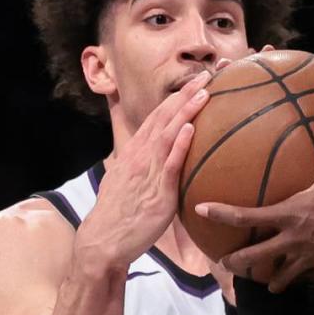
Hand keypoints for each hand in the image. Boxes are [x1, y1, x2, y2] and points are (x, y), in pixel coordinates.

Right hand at [76, 73, 209, 270]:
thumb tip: (164, 162)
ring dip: (186, 110)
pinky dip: (179, 144)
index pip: (158, 117)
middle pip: (164, 116)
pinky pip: (169, 164)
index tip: (197, 81)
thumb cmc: (120, 216)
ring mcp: (147, 172)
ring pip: (168, 133)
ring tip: (205, 91)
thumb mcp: (131, 183)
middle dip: (186, 92)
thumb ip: (148, 168)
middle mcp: (140, 156)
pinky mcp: (157, 193)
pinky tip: (190, 129)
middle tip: (208, 73)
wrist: (104, 241)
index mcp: (136, 152)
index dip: (178, 97)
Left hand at [195, 103, 313, 291]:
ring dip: (274, 281)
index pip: (245, 216)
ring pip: (281, 277)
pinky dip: (312, 283)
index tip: (201, 210)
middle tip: (225, 263)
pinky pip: (313, 280)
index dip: (220, 213)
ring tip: (270, 285)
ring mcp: (306, 259)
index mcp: (287, 215)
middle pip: (253, 257)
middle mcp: (290, 240)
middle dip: (236, 262)